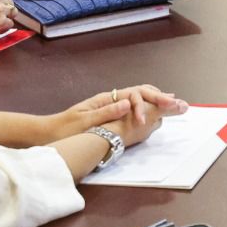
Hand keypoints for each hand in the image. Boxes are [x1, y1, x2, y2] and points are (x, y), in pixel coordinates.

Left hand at [51, 85, 187, 141]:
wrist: (48, 133)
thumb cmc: (63, 129)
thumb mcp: (83, 121)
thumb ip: (106, 112)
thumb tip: (128, 104)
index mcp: (106, 99)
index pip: (133, 95)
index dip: (146, 105)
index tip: (150, 118)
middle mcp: (110, 100)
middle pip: (140, 93)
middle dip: (160, 97)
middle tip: (178, 103)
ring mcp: (110, 107)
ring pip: (138, 99)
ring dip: (155, 100)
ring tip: (172, 102)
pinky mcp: (109, 117)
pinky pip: (133, 108)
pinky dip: (147, 107)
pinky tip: (154, 111)